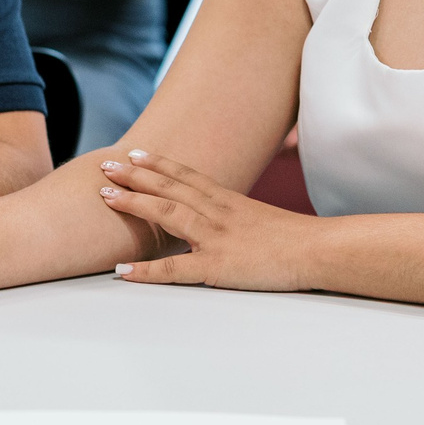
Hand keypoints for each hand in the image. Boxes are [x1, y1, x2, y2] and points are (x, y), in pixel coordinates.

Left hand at [96, 149, 315, 290]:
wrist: (318, 250)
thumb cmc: (296, 239)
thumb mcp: (260, 218)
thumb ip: (235, 216)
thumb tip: (220, 220)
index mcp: (228, 200)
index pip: (186, 175)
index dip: (158, 163)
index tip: (134, 154)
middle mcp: (217, 212)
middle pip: (169, 186)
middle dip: (134, 175)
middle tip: (105, 165)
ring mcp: (215, 237)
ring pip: (167, 213)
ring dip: (133, 203)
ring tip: (104, 196)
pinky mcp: (216, 266)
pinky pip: (174, 269)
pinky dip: (146, 270)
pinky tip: (123, 271)